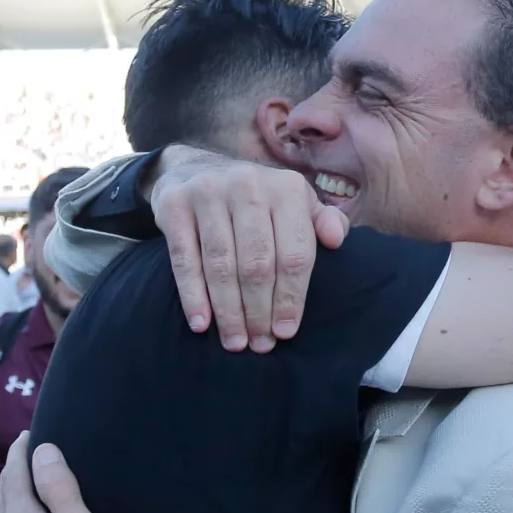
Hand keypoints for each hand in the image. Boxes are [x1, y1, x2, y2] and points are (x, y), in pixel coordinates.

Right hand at [151, 148, 348, 352]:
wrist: (197, 168)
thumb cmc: (258, 201)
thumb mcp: (296, 203)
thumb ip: (324, 222)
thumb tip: (337, 240)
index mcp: (287, 189)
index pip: (295, 254)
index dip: (291, 298)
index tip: (285, 333)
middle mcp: (249, 186)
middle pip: (258, 264)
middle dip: (259, 311)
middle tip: (259, 344)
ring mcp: (209, 192)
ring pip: (221, 265)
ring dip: (229, 311)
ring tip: (235, 342)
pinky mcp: (174, 205)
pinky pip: (185, 259)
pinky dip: (193, 295)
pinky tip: (201, 324)